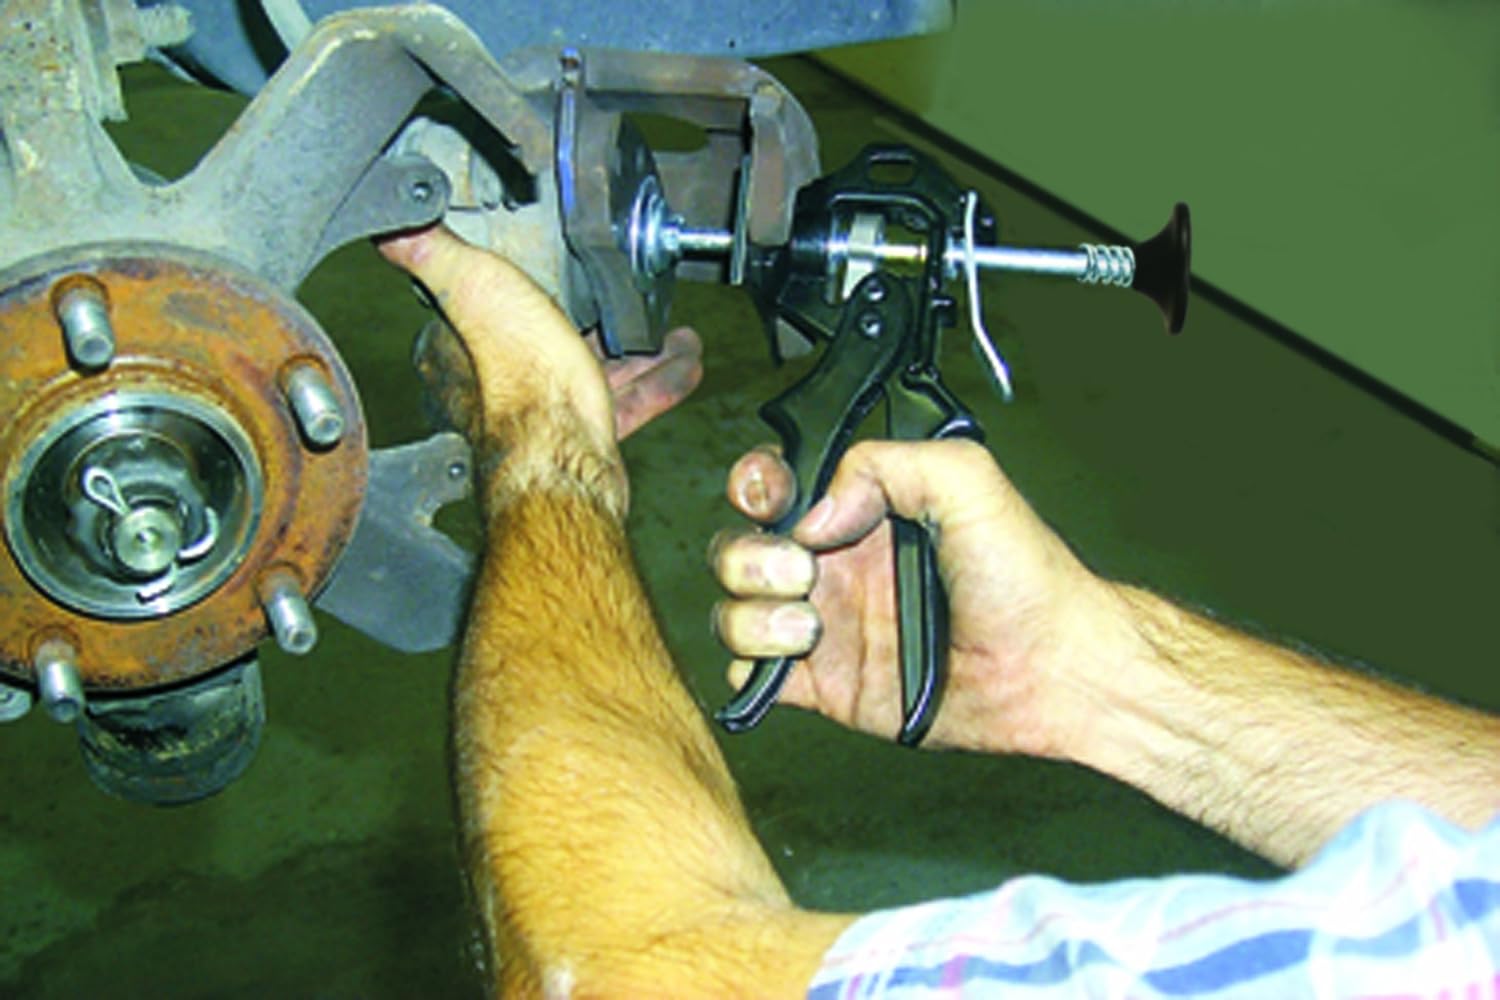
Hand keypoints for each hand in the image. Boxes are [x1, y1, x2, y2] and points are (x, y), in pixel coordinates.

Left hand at [379, 226, 701, 508]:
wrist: (567, 462)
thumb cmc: (520, 384)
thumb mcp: (477, 289)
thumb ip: (436, 255)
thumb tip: (391, 227)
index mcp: (460, 349)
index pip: (479, 303)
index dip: (515, 281)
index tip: (549, 263)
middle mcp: (497, 383)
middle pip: (546, 335)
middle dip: (590, 317)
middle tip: (621, 294)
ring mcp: (543, 412)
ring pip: (594, 368)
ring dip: (636, 349)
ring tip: (667, 327)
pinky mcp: (584, 437)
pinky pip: (626, 402)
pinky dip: (658, 381)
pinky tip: (685, 362)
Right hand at [711, 439, 1139, 757]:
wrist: (1050, 666)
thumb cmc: (1025, 575)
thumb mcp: (967, 479)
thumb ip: (887, 463)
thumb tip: (814, 511)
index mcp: (859, 511)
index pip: (774, 484)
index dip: (754, 484)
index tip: (769, 496)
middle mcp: (833, 565)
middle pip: (738, 548)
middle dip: (748, 556)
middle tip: (801, 569)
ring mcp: (826, 625)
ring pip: (735, 611)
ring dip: (753, 614)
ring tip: (810, 626)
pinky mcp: (827, 685)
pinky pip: (756, 676)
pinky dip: (754, 670)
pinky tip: (797, 659)